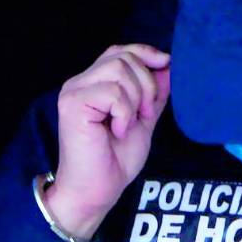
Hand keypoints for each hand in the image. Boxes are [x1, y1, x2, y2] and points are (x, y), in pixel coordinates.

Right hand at [44, 44, 170, 238]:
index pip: (119, 51)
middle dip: (145, 84)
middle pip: (123, 57)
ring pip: (119, 71)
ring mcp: (74, 92)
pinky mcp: (72, 104)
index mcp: (94, 83)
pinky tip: (117, 131)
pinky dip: (124, 113)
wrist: (97, 191)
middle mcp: (80, 83)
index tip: (165, 65)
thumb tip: (168, 67)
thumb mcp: (143, 121)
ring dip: (135, 99)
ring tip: (129, 124)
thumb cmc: (115, 161)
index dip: (144, 53)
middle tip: (143, 114)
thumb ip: (153, 95)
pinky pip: (112, 92)